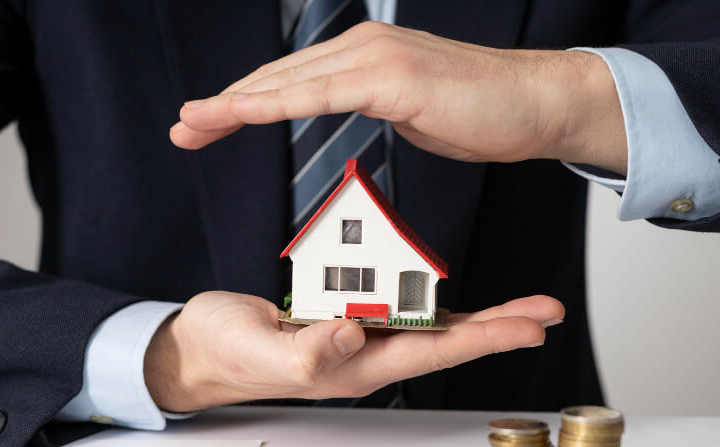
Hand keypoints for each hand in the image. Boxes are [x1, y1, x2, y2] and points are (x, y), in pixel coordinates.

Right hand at [144, 290, 563, 411]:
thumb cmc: (225, 352)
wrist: (200, 349)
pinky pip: (402, 312)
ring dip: (480, 317)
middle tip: (548, 311)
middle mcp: (367, 357)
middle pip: (447, 341)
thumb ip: (305, 350)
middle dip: (500, 328)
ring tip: (523, 306)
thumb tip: (353, 336)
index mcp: (354, 368)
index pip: (433, 352)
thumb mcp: (258, 349)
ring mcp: (360, 342)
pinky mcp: (348, 323)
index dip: (485, 338)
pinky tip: (459, 300)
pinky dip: (435, 303)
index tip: (529, 326)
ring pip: (432, 328)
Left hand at [170, 21, 626, 173]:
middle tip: (181, 126)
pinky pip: (324, 94)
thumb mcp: (412, 112)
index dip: (242, 103)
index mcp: (363, 57)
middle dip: (223, 104)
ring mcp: (377, 58)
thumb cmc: (482, 112)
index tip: (205, 124)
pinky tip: (243, 114)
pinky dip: (277, 104)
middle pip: (277, 78)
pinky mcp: (394, 77)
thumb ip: (374, 107)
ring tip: (193, 122)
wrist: (538, 104)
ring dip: (235, 104)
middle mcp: (362, 47)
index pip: (289, 83)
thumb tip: (351, 114)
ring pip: (290, 83)